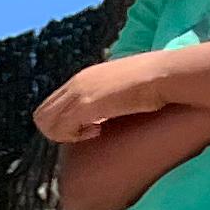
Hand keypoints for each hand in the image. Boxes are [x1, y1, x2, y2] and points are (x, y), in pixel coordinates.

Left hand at [35, 50, 174, 143]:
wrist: (167, 74)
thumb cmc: (156, 82)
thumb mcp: (124, 86)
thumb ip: (108, 95)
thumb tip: (109, 109)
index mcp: (83, 78)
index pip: (52, 105)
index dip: (64, 122)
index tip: (89, 125)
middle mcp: (76, 83)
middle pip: (42, 115)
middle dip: (59, 131)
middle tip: (88, 133)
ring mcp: (79, 93)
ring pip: (46, 123)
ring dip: (66, 134)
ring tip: (94, 132)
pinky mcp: (85, 104)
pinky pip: (62, 128)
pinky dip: (76, 135)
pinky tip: (99, 131)